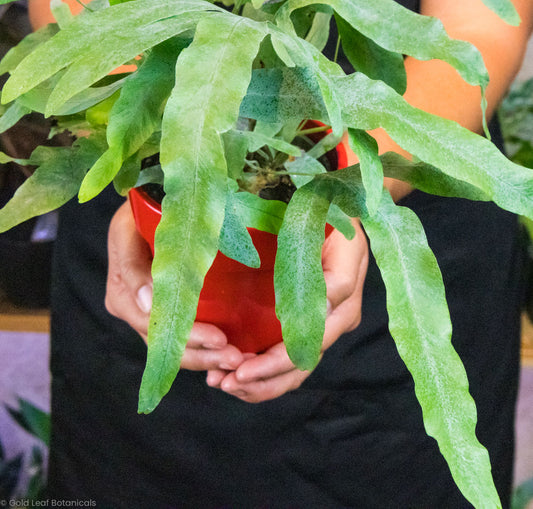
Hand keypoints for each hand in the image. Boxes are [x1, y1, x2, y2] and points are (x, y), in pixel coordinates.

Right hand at [105, 201, 243, 370]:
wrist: (143, 207)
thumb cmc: (138, 212)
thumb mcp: (128, 228)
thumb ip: (133, 267)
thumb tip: (148, 303)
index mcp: (122, 293)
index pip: (157, 325)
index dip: (189, 337)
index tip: (220, 340)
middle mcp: (133, 310)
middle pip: (167, 344)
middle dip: (203, 355)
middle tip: (237, 358)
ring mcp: (148, 313)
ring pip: (176, 347)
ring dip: (208, 357)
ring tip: (239, 360)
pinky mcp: (164, 310)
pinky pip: (182, 336)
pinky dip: (205, 348)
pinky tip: (229, 352)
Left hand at [208, 220, 368, 402]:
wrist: (338, 209)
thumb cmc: (327, 212)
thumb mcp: (324, 225)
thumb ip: (317, 261)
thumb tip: (310, 305)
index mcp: (344, 286)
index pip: (314, 329)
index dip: (282, 353)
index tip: (247, 364)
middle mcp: (340, 313)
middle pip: (306, 357)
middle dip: (266, 375)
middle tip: (230, 381)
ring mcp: (328, 323)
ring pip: (300, 367)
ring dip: (264, 383)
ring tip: (226, 385)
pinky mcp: (314, 325)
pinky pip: (294, 359)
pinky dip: (267, 375)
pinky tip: (239, 380)